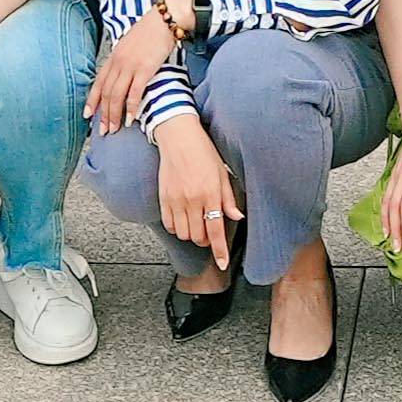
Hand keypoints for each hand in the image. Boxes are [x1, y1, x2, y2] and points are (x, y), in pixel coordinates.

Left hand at [90, 10, 176, 136]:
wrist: (164, 19)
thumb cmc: (150, 31)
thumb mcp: (130, 44)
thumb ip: (124, 59)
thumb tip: (122, 73)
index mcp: (114, 56)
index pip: (99, 82)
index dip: (92, 100)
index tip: (88, 115)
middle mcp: (118, 62)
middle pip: (106, 93)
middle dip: (103, 114)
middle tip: (102, 130)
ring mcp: (130, 66)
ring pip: (116, 95)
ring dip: (114, 115)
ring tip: (114, 128)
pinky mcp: (144, 69)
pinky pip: (134, 93)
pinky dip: (131, 108)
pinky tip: (131, 119)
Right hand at [148, 108, 240, 266]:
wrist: (178, 137)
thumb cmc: (204, 152)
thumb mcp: (222, 173)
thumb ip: (228, 198)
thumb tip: (237, 217)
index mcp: (211, 193)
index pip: (216, 230)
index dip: (219, 251)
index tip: (221, 263)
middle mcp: (193, 199)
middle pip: (198, 237)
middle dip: (206, 241)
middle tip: (210, 234)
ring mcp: (176, 200)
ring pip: (184, 234)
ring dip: (192, 235)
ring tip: (197, 224)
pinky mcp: (163, 198)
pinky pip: (169, 225)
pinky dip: (177, 228)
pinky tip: (183, 219)